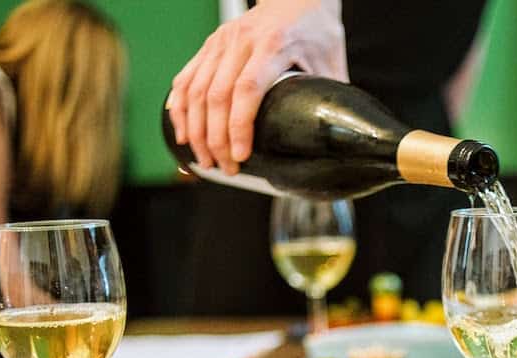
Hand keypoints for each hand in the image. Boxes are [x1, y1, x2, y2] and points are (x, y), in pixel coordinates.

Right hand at [166, 0, 346, 173]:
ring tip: (202, 158)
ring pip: (196, 88)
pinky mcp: (211, 43)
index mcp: (273, 46)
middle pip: (217, 96)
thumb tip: (337, 137)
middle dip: (215, 138)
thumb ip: (330, 98)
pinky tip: (181, 130)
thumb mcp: (331, 62)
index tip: (240, 155)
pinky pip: (186, 76)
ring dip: (195, 129)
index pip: (248, 90)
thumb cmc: (316, 29)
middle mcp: (241, 41)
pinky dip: (180, 106)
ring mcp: (221, 41)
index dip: (239, 126)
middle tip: (223, 168)